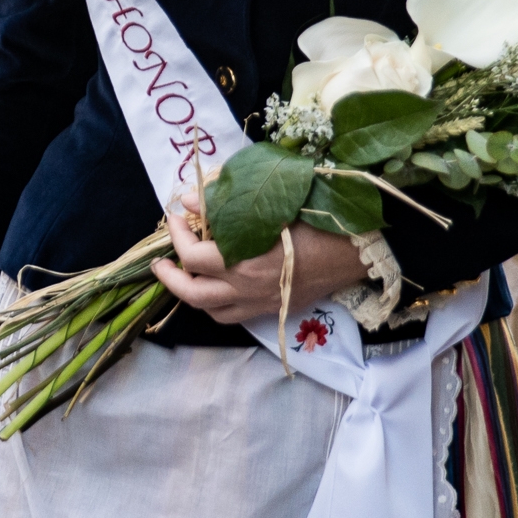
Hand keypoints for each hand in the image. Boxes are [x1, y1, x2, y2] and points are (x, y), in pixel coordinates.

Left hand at [152, 188, 363, 325]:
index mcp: (246, 260)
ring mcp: (261, 303)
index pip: (192, 256)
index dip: (176, 235)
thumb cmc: (317, 221)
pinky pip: (233, 316)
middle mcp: (249, 288)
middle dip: (169, 277)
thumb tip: (189, 201)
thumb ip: (226, 203)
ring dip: (190, 294)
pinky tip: (213, 287)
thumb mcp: (272, 204)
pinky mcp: (273, 309)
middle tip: (160, 261)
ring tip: (182, 275)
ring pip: (211, 311)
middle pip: (192, 293)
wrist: (357, 251)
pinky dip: (215, 305)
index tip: (176, 217)